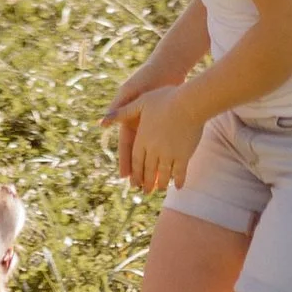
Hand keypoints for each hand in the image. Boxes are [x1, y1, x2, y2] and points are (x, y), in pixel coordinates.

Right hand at [102, 52, 182, 183]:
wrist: (168, 68)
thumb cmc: (146, 78)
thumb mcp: (131, 92)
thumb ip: (118, 107)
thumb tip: (102, 123)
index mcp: (130, 120)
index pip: (126, 146)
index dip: (125, 161)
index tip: (124, 177)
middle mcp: (141, 125)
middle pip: (139, 153)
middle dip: (139, 170)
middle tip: (140, 188)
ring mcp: (153, 125)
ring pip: (153, 151)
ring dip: (153, 167)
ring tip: (155, 184)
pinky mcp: (167, 123)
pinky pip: (166, 144)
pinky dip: (167, 155)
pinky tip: (171, 169)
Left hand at [124, 82, 208, 196]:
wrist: (188, 102)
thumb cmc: (165, 99)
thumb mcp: (140, 102)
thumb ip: (123, 113)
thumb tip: (102, 120)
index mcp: (142, 139)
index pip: (136, 161)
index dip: (135, 173)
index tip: (134, 183)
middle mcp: (154, 150)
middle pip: (148, 171)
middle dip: (146, 183)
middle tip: (145, 192)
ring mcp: (169, 154)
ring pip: (162, 175)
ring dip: (160, 185)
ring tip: (160, 190)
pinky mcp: (183, 155)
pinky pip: (179, 172)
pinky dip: (178, 180)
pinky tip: (178, 187)